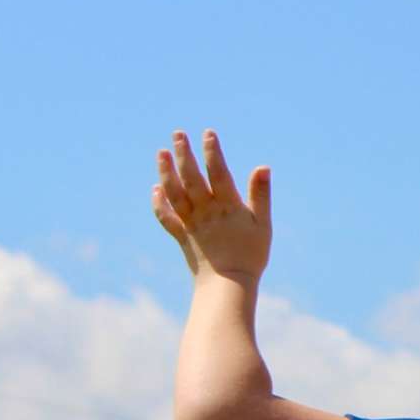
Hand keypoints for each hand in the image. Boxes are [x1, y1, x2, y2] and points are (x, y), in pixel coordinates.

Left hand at [153, 130, 271, 283]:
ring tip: (161, 153)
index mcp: (228, 206)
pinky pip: (167, 218)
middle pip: (191, 178)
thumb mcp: (263, 225)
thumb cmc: (251, 256)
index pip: (218, 172)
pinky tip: (156, 189)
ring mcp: (191, 224)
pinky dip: (159, 203)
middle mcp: (206, 211)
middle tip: (177, 134)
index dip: (212, 151)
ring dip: (166, 171)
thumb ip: (260, 195)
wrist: (228, 287)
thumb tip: (263, 167)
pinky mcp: (182, 237)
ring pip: (175, 193)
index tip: (208, 132)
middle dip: (183, 154)